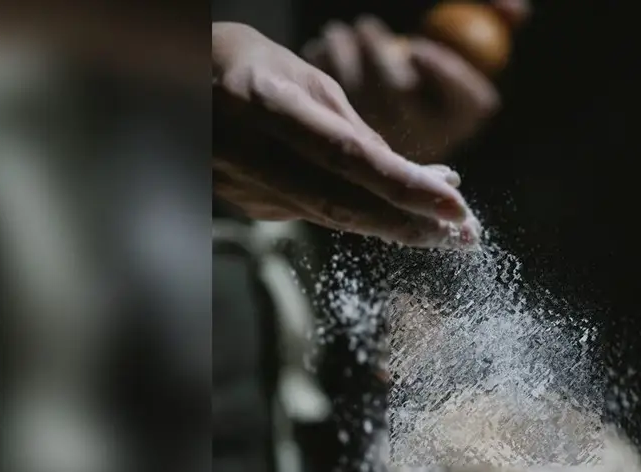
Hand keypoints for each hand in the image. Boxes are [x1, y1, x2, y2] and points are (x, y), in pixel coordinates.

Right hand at [212, 22, 480, 247]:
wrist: (179, 79)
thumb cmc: (255, 66)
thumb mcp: (308, 80)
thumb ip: (357, 132)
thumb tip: (420, 178)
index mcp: (266, 103)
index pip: (347, 156)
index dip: (404, 186)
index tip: (454, 207)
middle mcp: (247, 149)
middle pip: (339, 204)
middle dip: (407, 224)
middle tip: (461, 237)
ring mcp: (239, 184)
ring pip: (328, 218)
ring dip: (391, 225)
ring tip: (443, 229)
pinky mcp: (242, 205)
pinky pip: (311, 213)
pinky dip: (356, 215)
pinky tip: (390, 214)